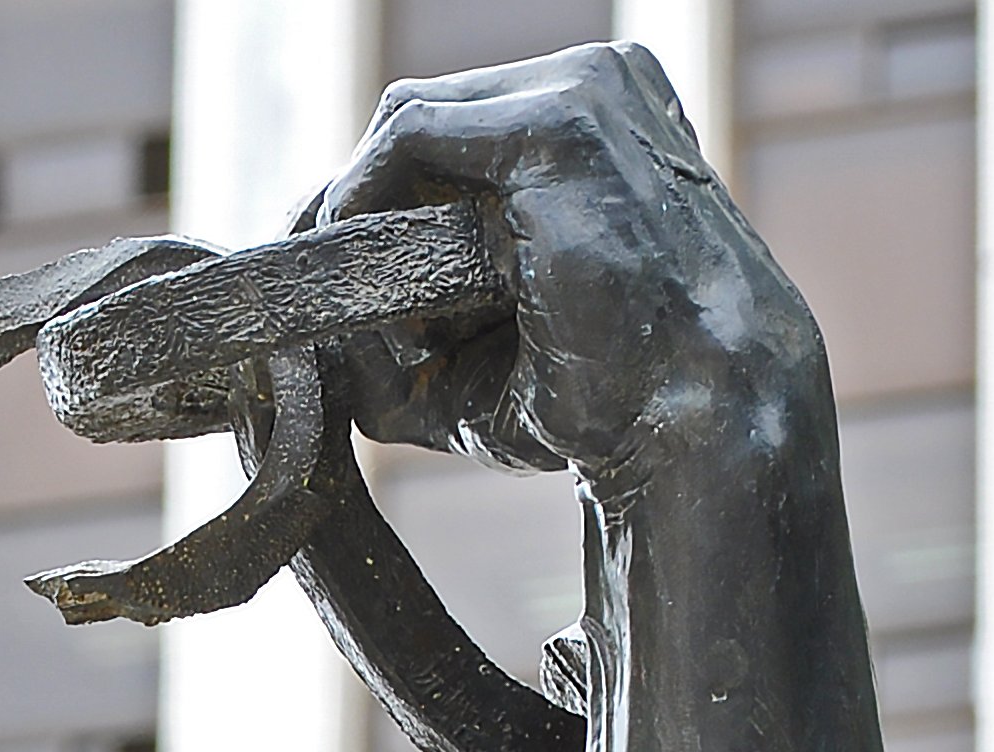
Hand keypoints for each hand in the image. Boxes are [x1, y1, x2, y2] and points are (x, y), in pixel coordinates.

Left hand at [312, 43, 819, 482]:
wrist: (698, 424)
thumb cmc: (608, 397)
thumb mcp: (486, 347)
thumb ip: (396, 319)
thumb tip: (295, 330)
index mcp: (598, 121)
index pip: (448, 129)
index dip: (375, 200)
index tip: (335, 278)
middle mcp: (596, 86)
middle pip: (422, 118)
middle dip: (362, 207)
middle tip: (341, 302)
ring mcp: (584, 92)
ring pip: (407, 118)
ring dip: (367, 214)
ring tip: (388, 317)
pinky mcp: (560, 123)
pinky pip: (408, 133)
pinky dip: (364, 196)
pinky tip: (365, 269)